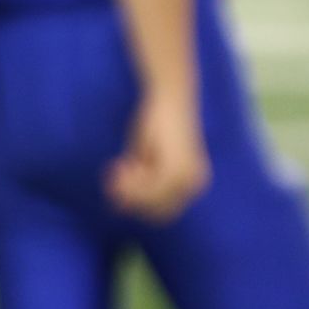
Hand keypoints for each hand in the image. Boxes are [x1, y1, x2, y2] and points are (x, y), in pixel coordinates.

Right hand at [106, 88, 209, 223]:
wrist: (169, 96)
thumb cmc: (156, 123)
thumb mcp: (143, 157)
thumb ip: (135, 181)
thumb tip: (119, 208)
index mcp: (191, 182)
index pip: (163, 212)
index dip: (138, 205)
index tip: (118, 187)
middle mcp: (194, 183)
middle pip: (158, 212)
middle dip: (133, 199)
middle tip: (115, 174)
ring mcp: (187, 177)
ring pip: (152, 201)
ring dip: (131, 189)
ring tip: (119, 165)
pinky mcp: (177, 168)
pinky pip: (149, 188)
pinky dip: (132, 179)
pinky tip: (124, 162)